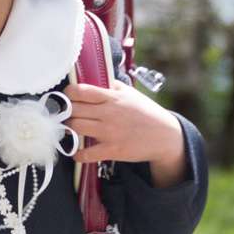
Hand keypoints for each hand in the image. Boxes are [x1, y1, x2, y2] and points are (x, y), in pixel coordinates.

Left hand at [63, 79, 187, 184]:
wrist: (165, 135)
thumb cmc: (147, 113)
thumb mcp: (131, 93)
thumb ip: (113, 86)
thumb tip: (97, 79)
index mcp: (113, 97)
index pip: (81, 91)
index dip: (69, 93)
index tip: (68, 97)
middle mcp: (108, 113)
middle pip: (74, 109)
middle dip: (68, 112)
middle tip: (70, 115)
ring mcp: (110, 132)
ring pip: (76, 127)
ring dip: (70, 129)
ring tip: (74, 130)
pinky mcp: (112, 150)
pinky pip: (86, 154)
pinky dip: (78, 154)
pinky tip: (78, 152)